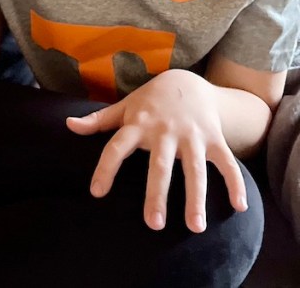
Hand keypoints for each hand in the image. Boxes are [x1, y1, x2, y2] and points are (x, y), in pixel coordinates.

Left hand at [67, 69, 246, 232]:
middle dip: (156, 194)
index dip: (105, 169)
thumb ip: (98, 121)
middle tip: (153, 224)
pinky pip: (226, 163)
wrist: (186, 81)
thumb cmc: (149, 101)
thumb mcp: (123, 107)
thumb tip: (68, 126)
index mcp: (137, 124)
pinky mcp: (213, 139)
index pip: (116, 148)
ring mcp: (190, 135)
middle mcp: (163, 131)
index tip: (96, 193)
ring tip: (195, 227)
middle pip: (158, 166)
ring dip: (196, 198)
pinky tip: (239, 207)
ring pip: (194, 169)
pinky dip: (235, 183)